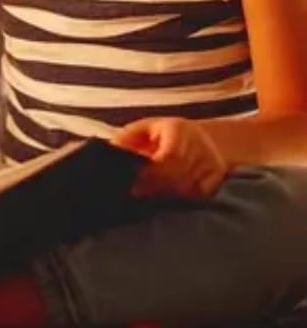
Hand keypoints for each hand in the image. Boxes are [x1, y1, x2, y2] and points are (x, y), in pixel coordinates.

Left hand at [110, 116, 228, 198]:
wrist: (198, 135)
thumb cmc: (160, 134)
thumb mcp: (141, 130)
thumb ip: (125, 141)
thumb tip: (108, 152)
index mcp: (178, 128)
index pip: (170, 156)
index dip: (152, 173)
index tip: (135, 182)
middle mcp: (200, 142)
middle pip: (179, 175)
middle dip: (156, 187)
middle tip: (138, 194)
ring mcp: (213, 159)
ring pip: (188, 187)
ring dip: (167, 195)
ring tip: (150, 196)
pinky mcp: (219, 174)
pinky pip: (200, 194)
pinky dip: (183, 198)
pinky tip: (170, 197)